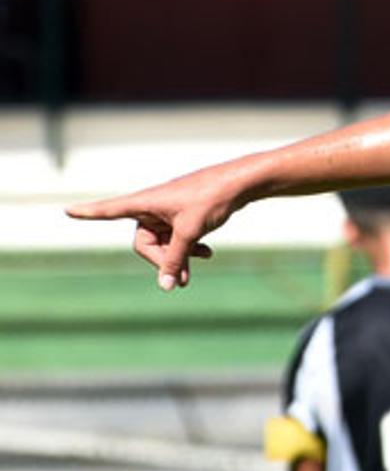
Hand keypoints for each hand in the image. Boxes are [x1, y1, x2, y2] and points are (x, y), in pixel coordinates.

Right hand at [66, 167, 243, 290]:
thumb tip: (165, 287)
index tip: (67, 210)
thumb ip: (176, 260)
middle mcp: (152, 205)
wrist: (241, 183)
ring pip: (163, 243)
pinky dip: (187, 249)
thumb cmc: (211, 199)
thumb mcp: (190, 233)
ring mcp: (168, 210)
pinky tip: (206, 255)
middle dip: (161, 261)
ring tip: (188, 278)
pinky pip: (176, 238)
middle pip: (144, 242)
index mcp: (145, 202)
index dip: (88, 213)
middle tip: (181, 278)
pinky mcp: (183, 214)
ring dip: (176, 259)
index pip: (109, 209)